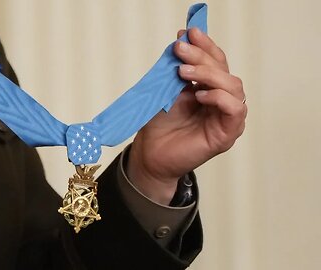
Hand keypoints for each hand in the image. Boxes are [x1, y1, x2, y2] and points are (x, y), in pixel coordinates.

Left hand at [127, 28, 246, 204]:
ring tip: (183, 71)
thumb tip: (182, 40)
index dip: (205, 45)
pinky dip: (219, 97)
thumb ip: (178, 69)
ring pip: (233, 86)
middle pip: (224, 70)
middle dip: (202, 55)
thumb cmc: (159, 124)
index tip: (188, 32)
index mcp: (210, 88)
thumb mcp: (168, 90)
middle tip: (180, 49)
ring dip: (208, 74)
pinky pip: (235, 110)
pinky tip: (199, 95)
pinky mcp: (226, 134)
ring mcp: (226, 118)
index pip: (216, 61)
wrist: (150, 153)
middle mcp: (221, 101)